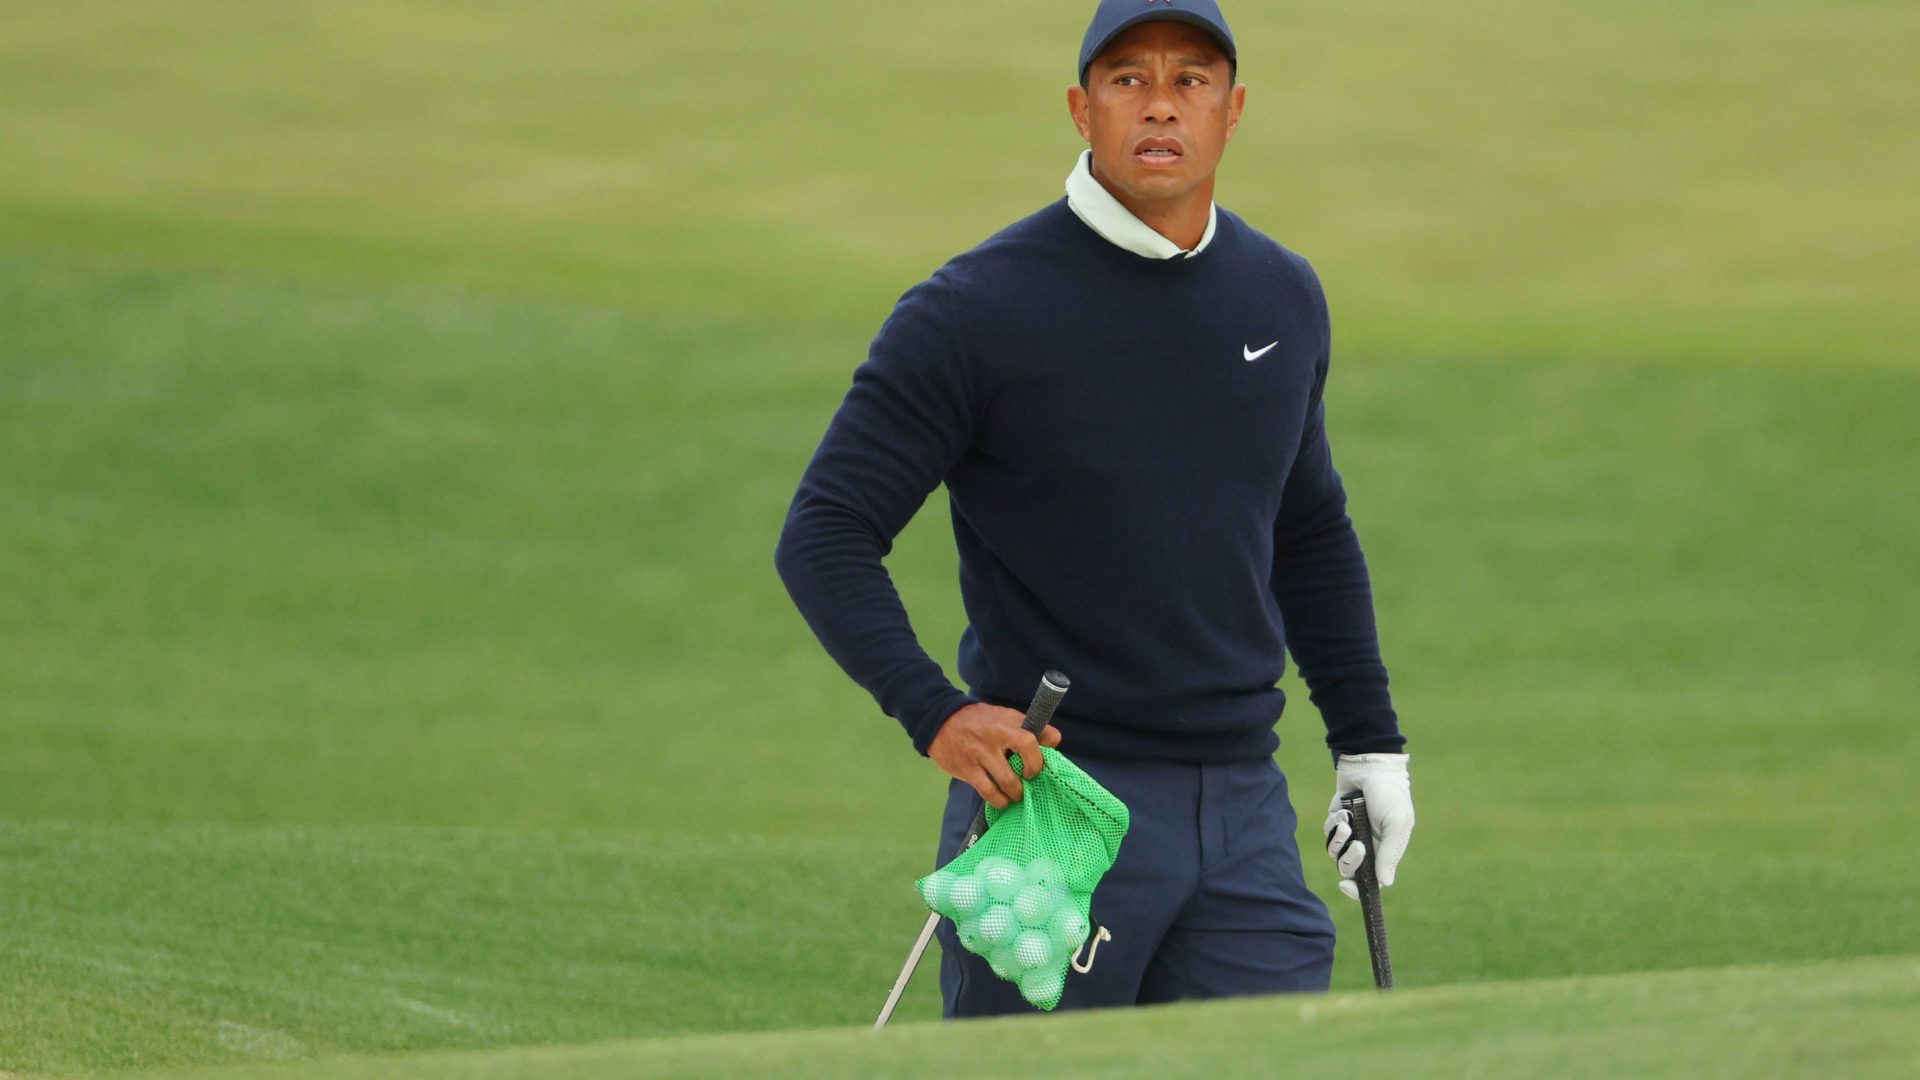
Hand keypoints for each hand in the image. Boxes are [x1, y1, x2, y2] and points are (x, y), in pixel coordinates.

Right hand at [928, 702, 1062, 808]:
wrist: (940, 720)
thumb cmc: (978, 721)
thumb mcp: (1002, 716)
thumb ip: (1023, 728)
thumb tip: (1051, 743)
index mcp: (1009, 720)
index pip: (1039, 732)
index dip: (1048, 747)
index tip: (1045, 759)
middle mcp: (997, 733)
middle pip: (1028, 748)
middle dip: (1034, 770)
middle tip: (1030, 779)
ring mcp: (981, 752)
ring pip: (1008, 779)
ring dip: (1017, 792)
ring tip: (1016, 794)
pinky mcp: (967, 768)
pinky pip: (989, 791)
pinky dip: (999, 800)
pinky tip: (1002, 800)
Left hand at [1323, 753, 1413, 900]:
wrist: (1371, 767)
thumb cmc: (1389, 796)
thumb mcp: (1397, 824)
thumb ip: (1389, 854)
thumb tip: (1385, 883)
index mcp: (1385, 851)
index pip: (1371, 881)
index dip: (1359, 890)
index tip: (1347, 887)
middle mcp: (1367, 846)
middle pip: (1349, 869)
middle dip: (1350, 860)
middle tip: (1358, 845)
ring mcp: (1350, 834)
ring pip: (1335, 853)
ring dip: (1339, 839)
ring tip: (1348, 822)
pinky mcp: (1336, 821)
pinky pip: (1328, 834)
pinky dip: (1334, 824)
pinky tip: (1344, 811)